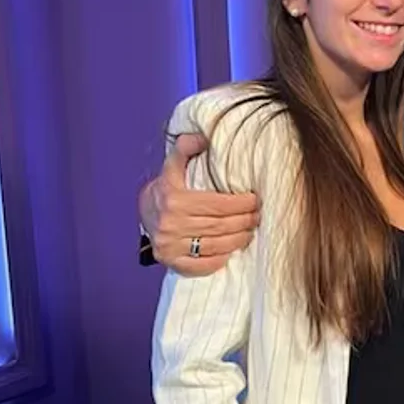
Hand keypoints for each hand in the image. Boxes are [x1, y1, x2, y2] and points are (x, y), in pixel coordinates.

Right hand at [138, 132, 260, 275]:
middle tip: (258, 216)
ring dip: (238, 239)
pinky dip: (220, 259)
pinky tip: (232, 250)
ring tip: (250, 230)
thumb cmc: (169, 188)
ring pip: (215, 245)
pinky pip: (202, 265)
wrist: (146, 212)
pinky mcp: (171, 262)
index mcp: (174, 199)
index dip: (241, 203)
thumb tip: (202, 138)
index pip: (218, 204)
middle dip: (244, 221)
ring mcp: (170, 246)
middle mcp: (170, 224)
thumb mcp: (174, 165)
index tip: (255, 199)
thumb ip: (186, 148)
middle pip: (219, 225)